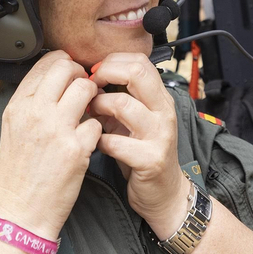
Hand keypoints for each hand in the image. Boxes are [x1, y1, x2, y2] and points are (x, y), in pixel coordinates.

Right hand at [0, 51, 102, 239]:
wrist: (19, 212)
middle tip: (85, 92)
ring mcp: (56, 129)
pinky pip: (96, 123)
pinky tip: (88, 142)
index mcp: (18, 105)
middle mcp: (35, 112)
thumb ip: (32, 103)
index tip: (71, 76)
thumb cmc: (17, 174)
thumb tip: (55, 81)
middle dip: (81, 76)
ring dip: (93, 99)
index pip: (46, 63)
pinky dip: (95, 130)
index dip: (65, 64)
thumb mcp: (13, 129)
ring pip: (87, 89)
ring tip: (89, 114)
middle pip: (68, 68)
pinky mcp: (76, 149)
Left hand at [89, 54, 188, 238]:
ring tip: (91, 115)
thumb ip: (117, 99)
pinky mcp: (151, 159)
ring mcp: (159, 135)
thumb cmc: (142, 152)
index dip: (112, 61)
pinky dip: (99, 141)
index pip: (139, 61)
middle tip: (90, 88)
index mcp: (160, 98)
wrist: (164, 193)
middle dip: (105, 74)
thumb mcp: (133, 120)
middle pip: (136, 72)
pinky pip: (116, 142)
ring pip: (123, 104)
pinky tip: (96, 144)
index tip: (94, 73)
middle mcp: (163, 112)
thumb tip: (88, 79)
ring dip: (98, 107)